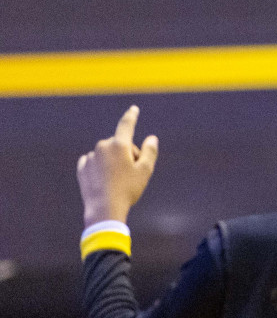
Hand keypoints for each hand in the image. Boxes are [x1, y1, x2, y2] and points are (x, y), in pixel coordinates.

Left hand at [77, 106, 158, 225]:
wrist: (104, 208)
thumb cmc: (128, 189)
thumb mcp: (145, 171)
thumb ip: (149, 151)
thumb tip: (151, 138)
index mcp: (119, 145)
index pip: (126, 125)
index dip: (131, 116)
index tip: (134, 109)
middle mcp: (102, 147)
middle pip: (119, 144)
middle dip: (127, 153)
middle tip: (133, 173)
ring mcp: (90, 157)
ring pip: (106, 154)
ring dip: (113, 162)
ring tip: (118, 181)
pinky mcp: (82, 168)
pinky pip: (94, 162)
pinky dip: (100, 168)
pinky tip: (105, 181)